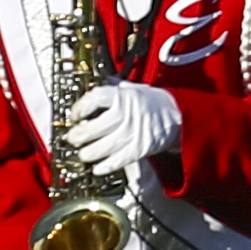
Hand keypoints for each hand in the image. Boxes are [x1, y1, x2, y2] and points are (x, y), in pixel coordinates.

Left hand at [60, 78, 184, 174]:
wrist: (178, 116)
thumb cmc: (153, 102)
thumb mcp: (134, 88)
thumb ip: (114, 87)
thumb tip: (94, 81)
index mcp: (124, 96)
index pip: (96, 98)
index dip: (80, 108)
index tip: (74, 115)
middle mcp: (127, 113)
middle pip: (95, 126)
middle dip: (79, 135)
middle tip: (72, 138)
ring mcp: (134, 132)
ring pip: (104, 146)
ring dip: (89, 153)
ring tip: (83, 154)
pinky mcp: (140, 148)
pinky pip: (118, 160)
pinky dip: (105, 166)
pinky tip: (97, 168)